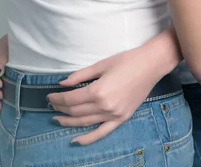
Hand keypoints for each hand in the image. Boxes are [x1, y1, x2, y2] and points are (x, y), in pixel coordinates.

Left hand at [48, 42, 164, 145]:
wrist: (151, 65)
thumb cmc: (126, 60)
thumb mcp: (101, 65)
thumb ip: (81, 76)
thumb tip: (63, 83)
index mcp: (98, 91)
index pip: (71, 99)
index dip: (58, 98)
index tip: (50, 96)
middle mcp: (105, 106)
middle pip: (76, 111)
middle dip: (61, 108)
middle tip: (52, 105)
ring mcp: (114, 115)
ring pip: (85, 123)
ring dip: (69, 122)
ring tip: (58, 118)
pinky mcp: (122, 118)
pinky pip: (102, 132)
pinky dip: (88, 139)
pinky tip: (76, 140)